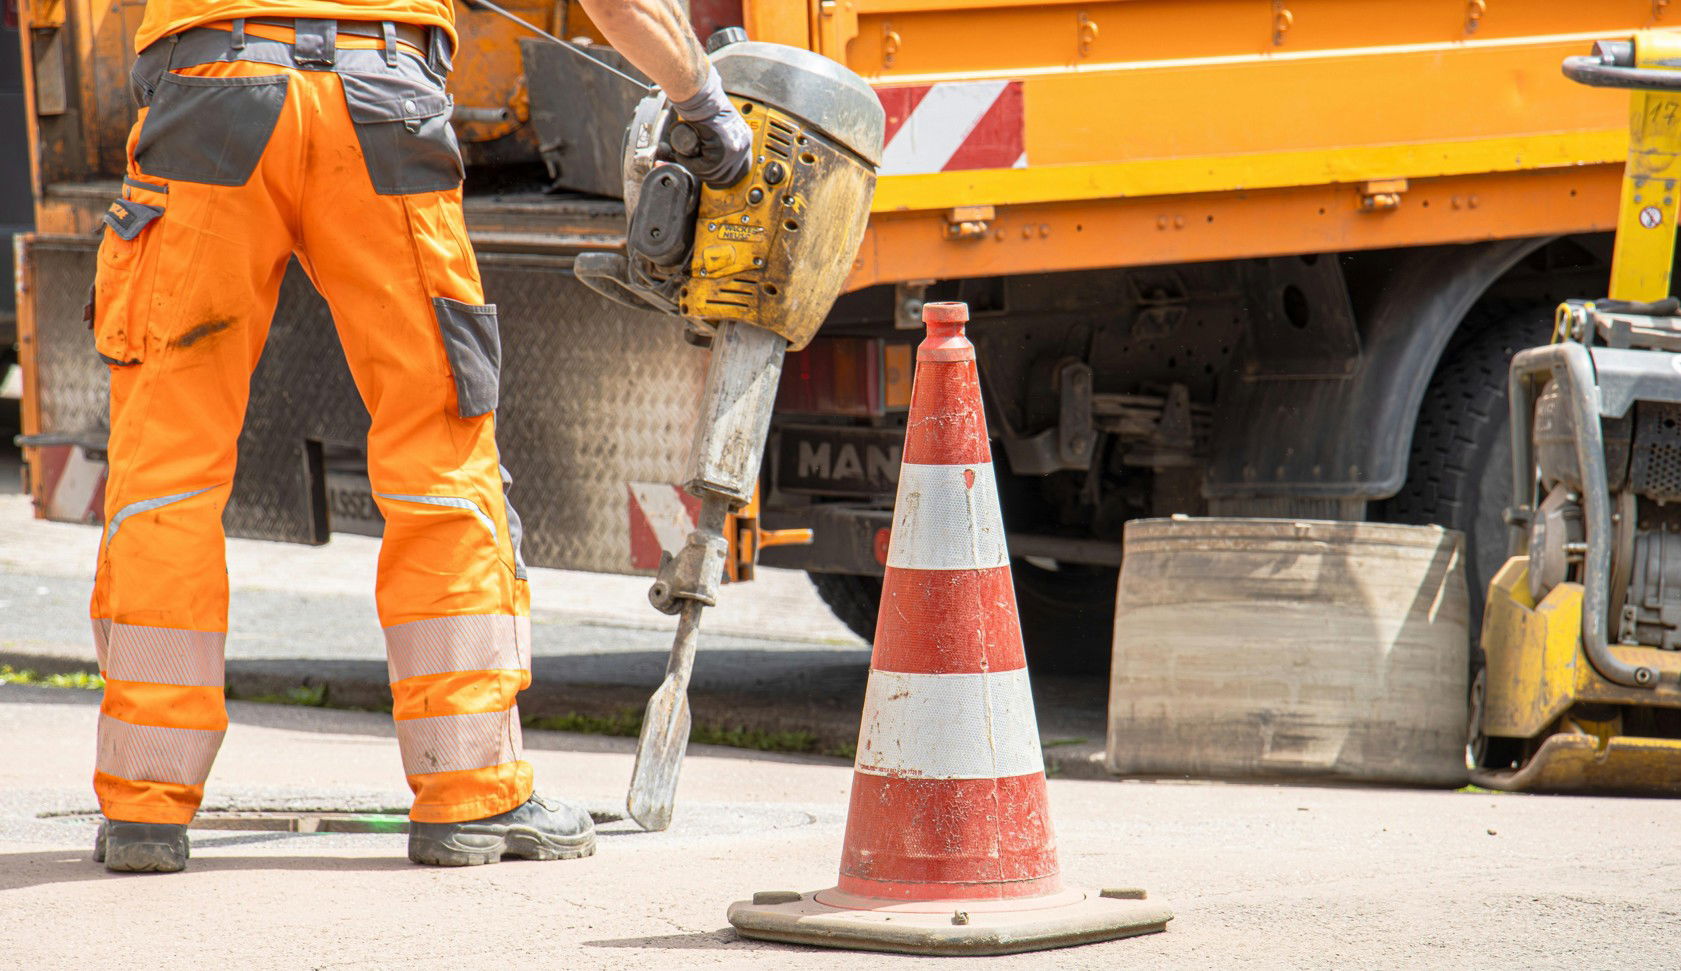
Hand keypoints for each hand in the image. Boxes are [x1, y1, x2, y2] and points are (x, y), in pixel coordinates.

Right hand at [669, 66, 750, 187]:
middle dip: (708, 176)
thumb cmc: (705, 106)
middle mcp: (742, 145)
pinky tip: (684, 157)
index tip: (712, 177)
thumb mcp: (719, 125)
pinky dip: (691, 164)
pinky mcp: (721, 151)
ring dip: (696, 169)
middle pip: (726, 175)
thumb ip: (719, 137)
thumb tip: (709, 151)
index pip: (739, 168)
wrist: (701, 97)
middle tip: (695, 170)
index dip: (724, 175)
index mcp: (743, 139)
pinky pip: (704, 167)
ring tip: (686, 159)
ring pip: (713, 173)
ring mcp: (733, 150)